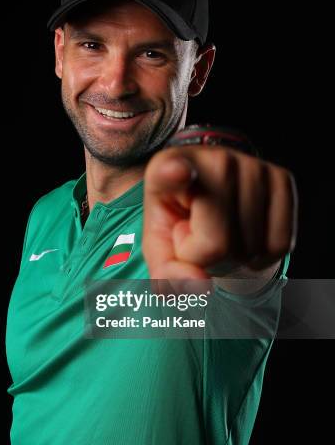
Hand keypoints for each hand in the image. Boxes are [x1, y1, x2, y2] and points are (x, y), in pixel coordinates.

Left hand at [142, 145, 297, 281]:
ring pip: (251, 249)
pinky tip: (245, 237)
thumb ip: (165, 272)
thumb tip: (199, 284)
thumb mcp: (161, 248)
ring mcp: (253, 166)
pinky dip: (261, 257)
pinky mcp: (283, 180)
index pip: (171, 171)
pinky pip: (278, 245)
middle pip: (218, 244)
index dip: (173, 173)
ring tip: (221, 234)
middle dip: (207, 259)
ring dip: (235, 259)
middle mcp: (214, 159)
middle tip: (198, 238)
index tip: (174, 171)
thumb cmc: (180, 223)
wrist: (214, 201)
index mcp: (167, 168)